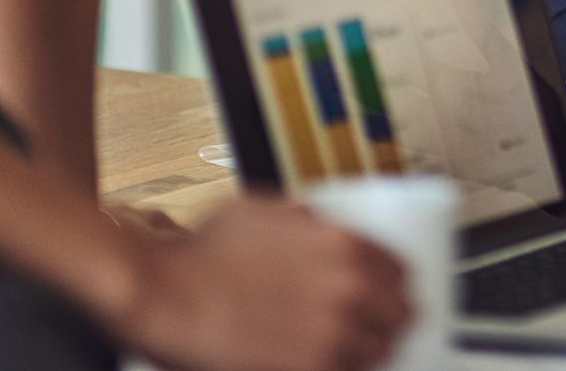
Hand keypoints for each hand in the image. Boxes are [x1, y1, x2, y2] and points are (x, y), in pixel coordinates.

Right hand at [108, 197, 411, 370]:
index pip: (401, 271)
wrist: (164, 292)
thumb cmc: (202, 252)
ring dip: (364, 349)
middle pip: (399, 314)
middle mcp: (349, 288)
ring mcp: (331, 333)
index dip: (393, 284)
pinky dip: (337, 368)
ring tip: (343, 349)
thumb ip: (308, 222)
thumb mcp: (266, 211)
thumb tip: (324, 229)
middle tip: (372, 327)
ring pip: (377, 351)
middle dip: (385, 319)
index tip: (386, 293)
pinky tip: (321, 362)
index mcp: (345, 245)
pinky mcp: (310, 368)